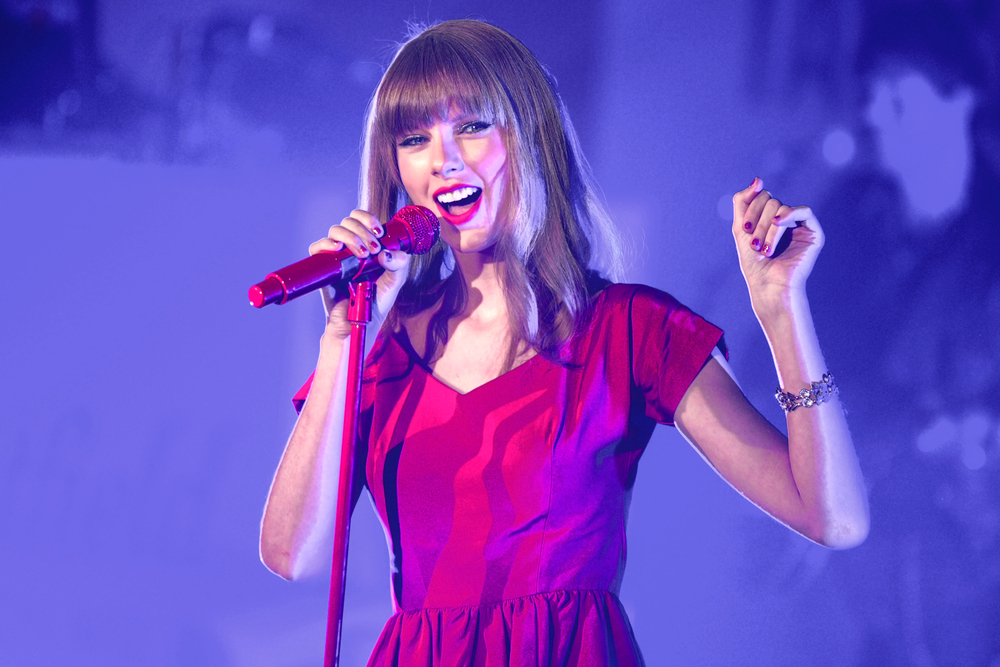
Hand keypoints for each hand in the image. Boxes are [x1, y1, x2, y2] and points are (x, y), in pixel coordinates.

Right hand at [308, 209, 409, 338]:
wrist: (356, 325)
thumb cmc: (374, 304)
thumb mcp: (394, 283)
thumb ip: (399, 266)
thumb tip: (388, 252)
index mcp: (367, 246)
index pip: (362, 219)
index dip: (368, 218)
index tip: (379, 232)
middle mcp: (350, 248)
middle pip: (349, 221)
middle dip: (363, 230)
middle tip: (373, 249)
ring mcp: (336, 257)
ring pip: (335, 230)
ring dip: (350, 237)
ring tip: (362, 255)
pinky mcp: (324, 268)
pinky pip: (316, 248)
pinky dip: (326, 244)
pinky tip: (337, 250)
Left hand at [732, 178, 823, 302]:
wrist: (768, 286)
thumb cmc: (754, 263)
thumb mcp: (741, 228)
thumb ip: (744, 201)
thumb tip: (758, 179)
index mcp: (771, 219)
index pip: (762, 197)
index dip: (751, 208)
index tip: (744, 229)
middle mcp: (787, 221)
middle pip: (771, 201)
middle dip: (758, 221)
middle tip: (754, 245)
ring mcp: (801, 226)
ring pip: (782, 208)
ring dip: (768, 228)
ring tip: (763, 249)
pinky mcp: (813, 233)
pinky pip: (803, 211)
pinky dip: (788, 215)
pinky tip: (778, 224)